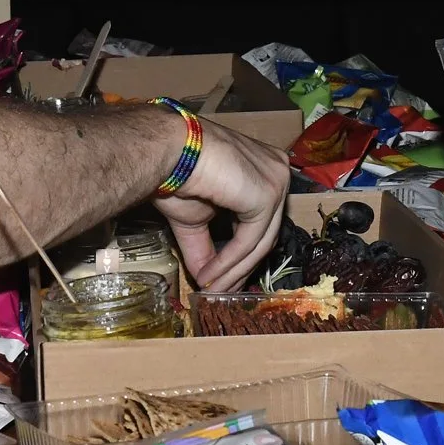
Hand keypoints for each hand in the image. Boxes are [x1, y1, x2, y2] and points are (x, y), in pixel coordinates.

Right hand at [152, 119, 288, 289]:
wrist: (165, 151)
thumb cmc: (177, 172)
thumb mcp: (197, 218)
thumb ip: (208, 248)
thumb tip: (207, 282)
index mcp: (265, 170)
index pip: (262, 221)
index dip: (242, 255)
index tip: (224, 281)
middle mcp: (278, 171)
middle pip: (265, 233)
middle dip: (241, 268)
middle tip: (220, 293)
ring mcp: (276, 181)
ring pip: (259, 241)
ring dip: (234, 271)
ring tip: (212, 289)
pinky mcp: (268, 194)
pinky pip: (250, 240)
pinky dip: (230, 262)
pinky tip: (210, 276)